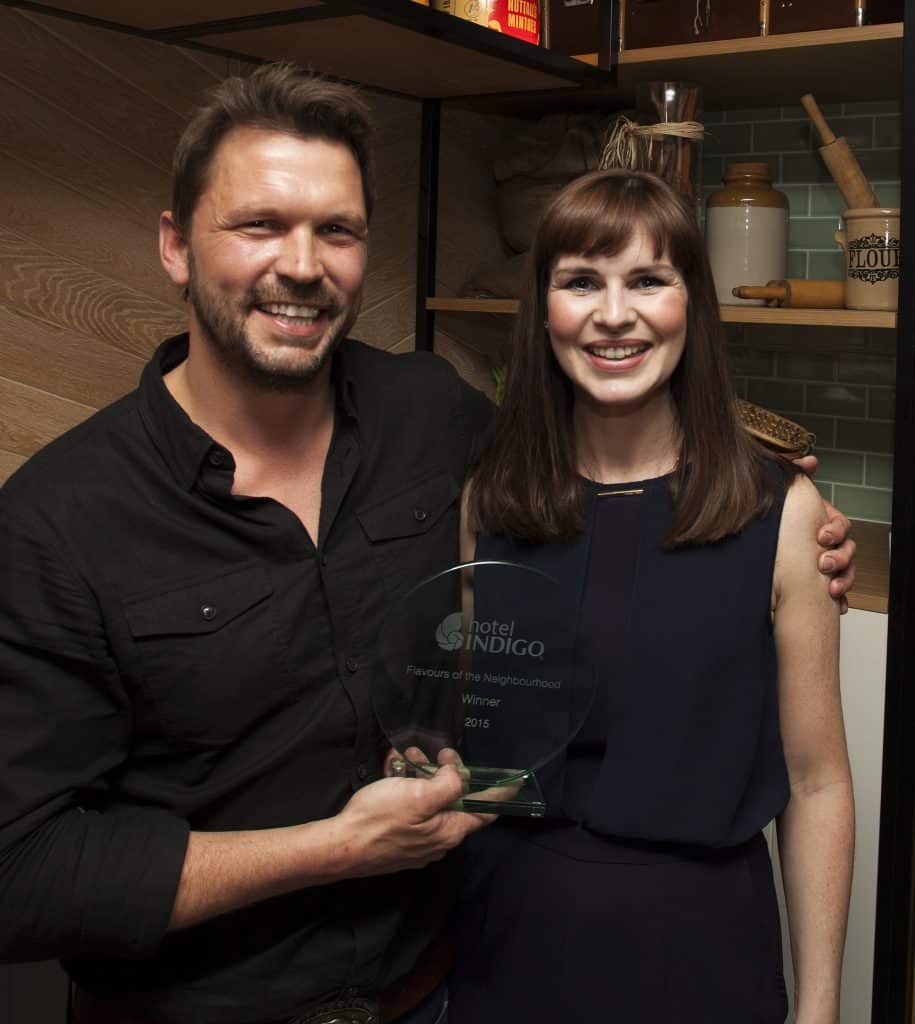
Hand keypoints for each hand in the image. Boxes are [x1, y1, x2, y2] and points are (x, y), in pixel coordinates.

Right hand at [336, 760, 490, 877]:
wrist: (340, 847)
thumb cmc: (380, 819)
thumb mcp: (418, 795)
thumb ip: (448, 785)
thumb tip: (459, 776)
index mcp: (449, 830)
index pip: (485, 811)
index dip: (501, 794)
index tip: (516, 782)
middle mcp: (439, 840)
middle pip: (455, 801)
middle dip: (448, 773)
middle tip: (438, 753)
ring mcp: (418, 842)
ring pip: (430, 801)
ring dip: (423, 775)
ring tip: (407, 755)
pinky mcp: (400, 839)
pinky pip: (413, 809)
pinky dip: (407, 788)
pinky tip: (394, 770)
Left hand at [792, 457, 855, 612]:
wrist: (758, 560)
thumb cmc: (779, 527)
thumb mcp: (785, 502)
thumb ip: (797, 478)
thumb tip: (810, 460)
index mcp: (823, 525)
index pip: (840, 525)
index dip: (834, 530)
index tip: (820, 536)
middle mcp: (829, 546)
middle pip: (847, 550)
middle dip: (839, 557)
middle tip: (823, 563)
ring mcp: (828, 567)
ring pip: (848, 573)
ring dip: (843, 580)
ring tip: (831, 587)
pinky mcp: (822, 587)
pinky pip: (840, 595)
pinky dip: (840, 600)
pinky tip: (836, 605)